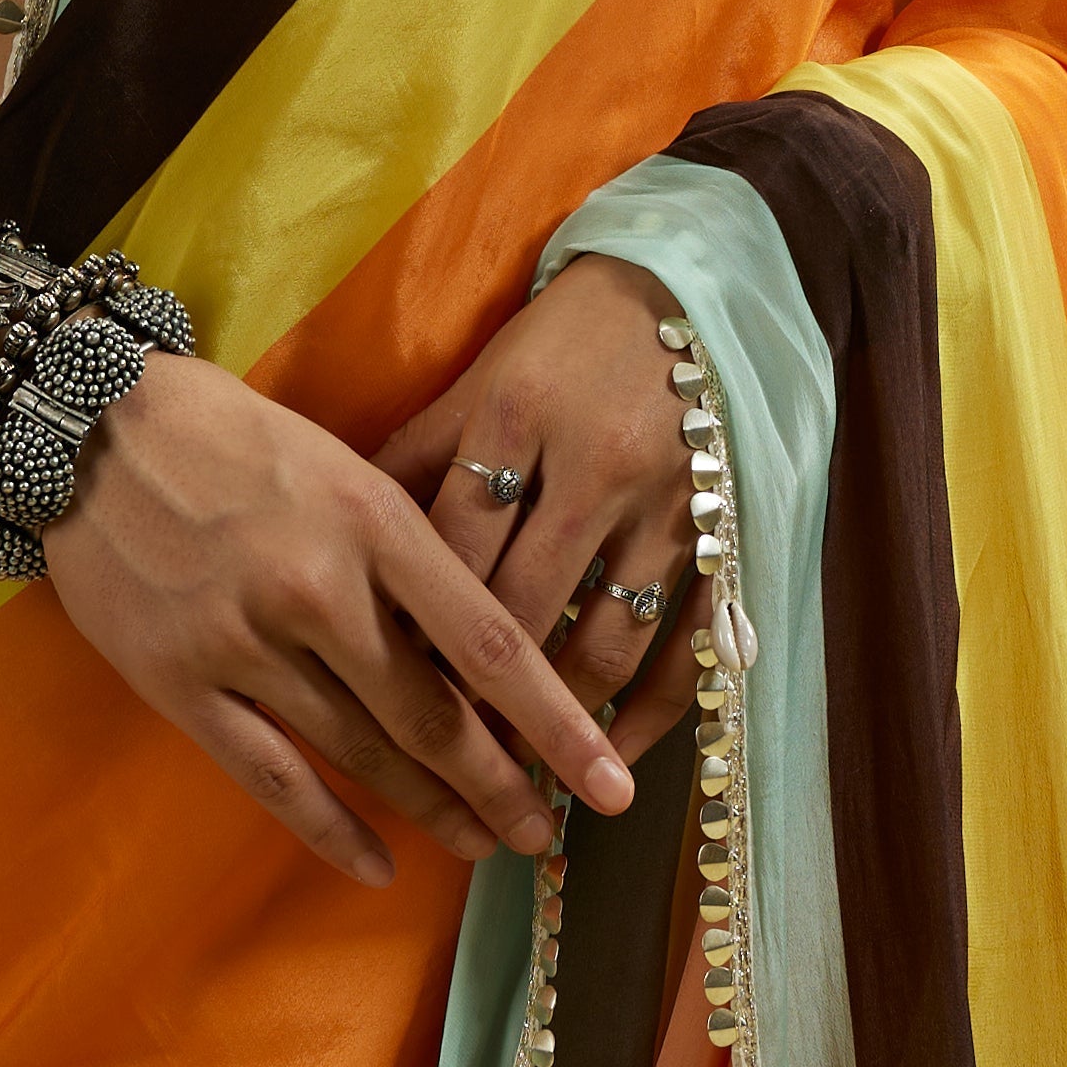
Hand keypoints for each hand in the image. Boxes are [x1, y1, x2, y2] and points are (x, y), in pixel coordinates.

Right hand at [47, 351, 639, 888]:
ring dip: (434, 812)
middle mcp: (318, 589)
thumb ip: (404, 548)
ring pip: (364, 756)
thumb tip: (481, 642)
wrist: (87, 423)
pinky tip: (380, 866)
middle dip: (503, 787)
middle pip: (434, 717)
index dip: (558, 725)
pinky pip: (273, 780)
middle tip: (549, 836)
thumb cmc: (230, 433)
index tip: (610, 782)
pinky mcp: (182, 686)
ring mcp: (246, 644)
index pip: (489, 643)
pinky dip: (333, 831)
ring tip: (486, 846)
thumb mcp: (339, 462)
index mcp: (372, 519)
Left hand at [373, 256, 703, 768]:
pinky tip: (613, 752)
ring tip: (514, 776)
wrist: (688, 290)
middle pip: (520, 606)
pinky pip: (687, 643)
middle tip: (435, 762)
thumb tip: (345, 525)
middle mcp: (592, 464)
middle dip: (474, 693)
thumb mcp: (484, 375)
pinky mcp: (721, 531)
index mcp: (516, 414)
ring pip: (602, 640)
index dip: (411, 623)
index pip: (450, 544)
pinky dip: (651, 711)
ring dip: (556, 718)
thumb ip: (420, 452)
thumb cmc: (565, 337)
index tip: (377, 690)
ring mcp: (665, 504)